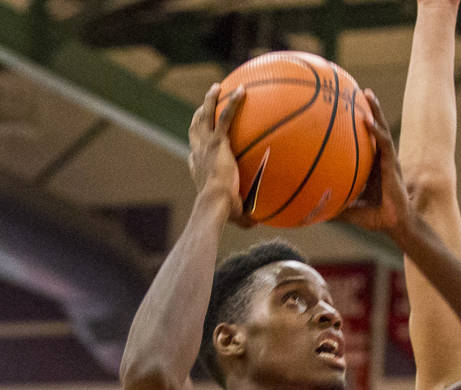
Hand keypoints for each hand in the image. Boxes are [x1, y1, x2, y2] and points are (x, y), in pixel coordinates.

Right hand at [187, 84, 250, 224]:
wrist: (215, 203)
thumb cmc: (222, 213)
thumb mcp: (235, 215)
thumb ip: (246, 216)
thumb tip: (258, 223)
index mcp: (198, 167)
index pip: (195, 151)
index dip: (197, 144)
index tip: (202, 140)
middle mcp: (199, 152)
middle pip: (196, 127)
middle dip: (200, 113)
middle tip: (206, 103)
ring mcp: (206, 144)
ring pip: (205, 114)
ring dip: (211, 99)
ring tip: (218, 87)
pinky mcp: (217, 141)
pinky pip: (225, 116)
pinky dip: (233, 102)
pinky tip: (243, 90)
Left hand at [337, 90, 410, 233]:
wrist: (393, 225)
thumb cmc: (374, 218)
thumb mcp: (348, 210)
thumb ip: (332, 207)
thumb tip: (309, 212)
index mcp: (372, 166)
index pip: (365, 141)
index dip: (358, 124)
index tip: (347, 108)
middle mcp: (380, 159)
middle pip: (374, 128)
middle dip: (368, 108)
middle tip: (358, 90)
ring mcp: (388, 160)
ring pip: (382, 129)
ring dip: (376, 111)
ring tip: (368, 94)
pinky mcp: (393, 165)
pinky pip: (385, 143)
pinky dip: (377, 131)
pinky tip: (368, 120)